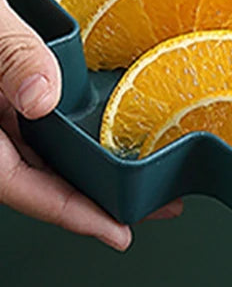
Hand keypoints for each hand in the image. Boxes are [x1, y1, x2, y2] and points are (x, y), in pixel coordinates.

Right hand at [0, 0, 179, 249]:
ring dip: (90, 170)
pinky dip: (73, 138)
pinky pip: (34, 126)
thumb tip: (40, 98)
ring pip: (39, 155)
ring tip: (149, 180)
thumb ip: (9, 54)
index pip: (19, 187)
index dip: (72, 214)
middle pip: (37, 178)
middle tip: (161, 207)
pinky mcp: (1, 90)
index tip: (118, 232)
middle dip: (97, 198)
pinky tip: (109, 138)